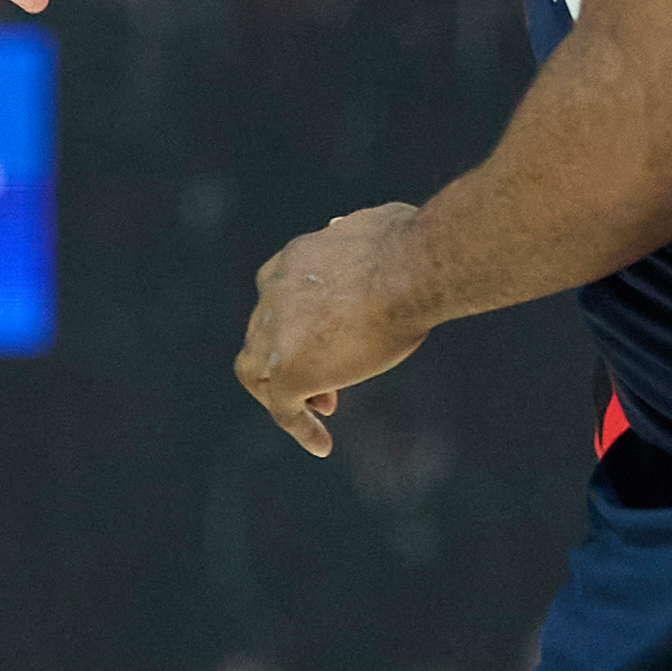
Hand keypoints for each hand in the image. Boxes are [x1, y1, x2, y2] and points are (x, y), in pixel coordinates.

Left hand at [238, 204, 434, 457]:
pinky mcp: (288, 369)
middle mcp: (273, 292)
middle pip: (263, 336)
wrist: (414, 267)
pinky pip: (281, 407)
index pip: (278, 298)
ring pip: (257, 371)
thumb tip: (351, 226)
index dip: (297, 324)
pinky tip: (321, 444)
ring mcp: (275, 332)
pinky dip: (297, 426)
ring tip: (319, 412)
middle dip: (288, 358)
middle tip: (325, 383)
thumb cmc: (411, 244)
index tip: (328, 339)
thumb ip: (356, 235)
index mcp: (291, 262)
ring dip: (282, 393)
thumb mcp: (376, 226)